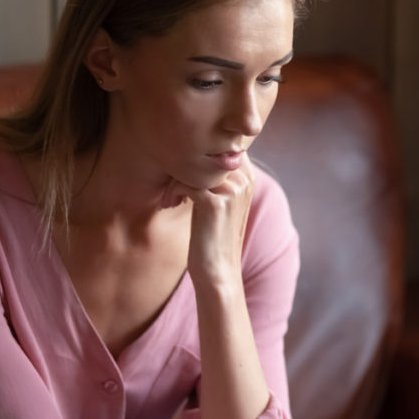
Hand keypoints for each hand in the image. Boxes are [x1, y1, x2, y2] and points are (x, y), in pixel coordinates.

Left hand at [166, 155, 255, 285]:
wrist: (219, 270)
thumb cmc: (214, 234)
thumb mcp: (220, 200)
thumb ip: (215, 176)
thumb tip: (190, 152)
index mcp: (248, 177)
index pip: (218, 148)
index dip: (196, 157)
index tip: (182, 177)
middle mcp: (244, 181)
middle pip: (204, 155)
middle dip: (182, 168)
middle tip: (173, 190)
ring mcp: (232, 192)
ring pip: (192, 168)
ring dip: (175, 181)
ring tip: (171, 199)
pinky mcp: (215, 205)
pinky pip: (185, 183)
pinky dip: (173, 192)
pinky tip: (171, 204)